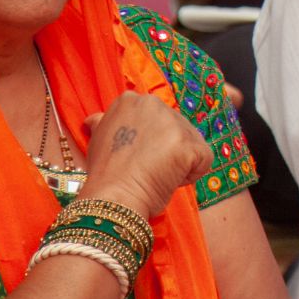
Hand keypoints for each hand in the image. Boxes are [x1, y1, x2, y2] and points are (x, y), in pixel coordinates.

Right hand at [79, 92, 211, 219]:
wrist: (112, 197)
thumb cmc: (106, 175)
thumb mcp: (98, 141)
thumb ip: (104, 124)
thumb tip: (95, 119)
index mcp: (130, 101)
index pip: (158, 120)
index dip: (150, 143)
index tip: (135, 158)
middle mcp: (152, 103)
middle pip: (178, 128)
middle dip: (168, 152)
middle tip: (147, 169)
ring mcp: (172, 122)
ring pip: (193, 143)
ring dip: (180, 164)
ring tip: (157, 175)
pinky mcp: (188, 144)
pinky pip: (204, 159)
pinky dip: (192, 175)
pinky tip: (170, 181)